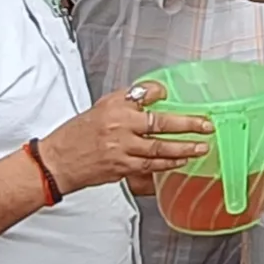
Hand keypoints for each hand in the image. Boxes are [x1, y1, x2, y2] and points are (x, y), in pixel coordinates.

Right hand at [37, 82, 209, 190]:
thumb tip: (155, 94)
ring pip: (159, 149)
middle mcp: (119, 128)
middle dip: (188, 126)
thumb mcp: (100, 108)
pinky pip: (150, 166)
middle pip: (160, 125)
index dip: (162, 95)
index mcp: (113, 109)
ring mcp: (121, 150)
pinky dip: (167, 164)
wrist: (57, 161)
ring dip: (183, 148)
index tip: (173, 96)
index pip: (144, 96)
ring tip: (201, 146)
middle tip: (206, 125)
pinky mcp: (121, 168)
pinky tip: (180, 161)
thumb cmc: (77, 134)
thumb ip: (128, 101)